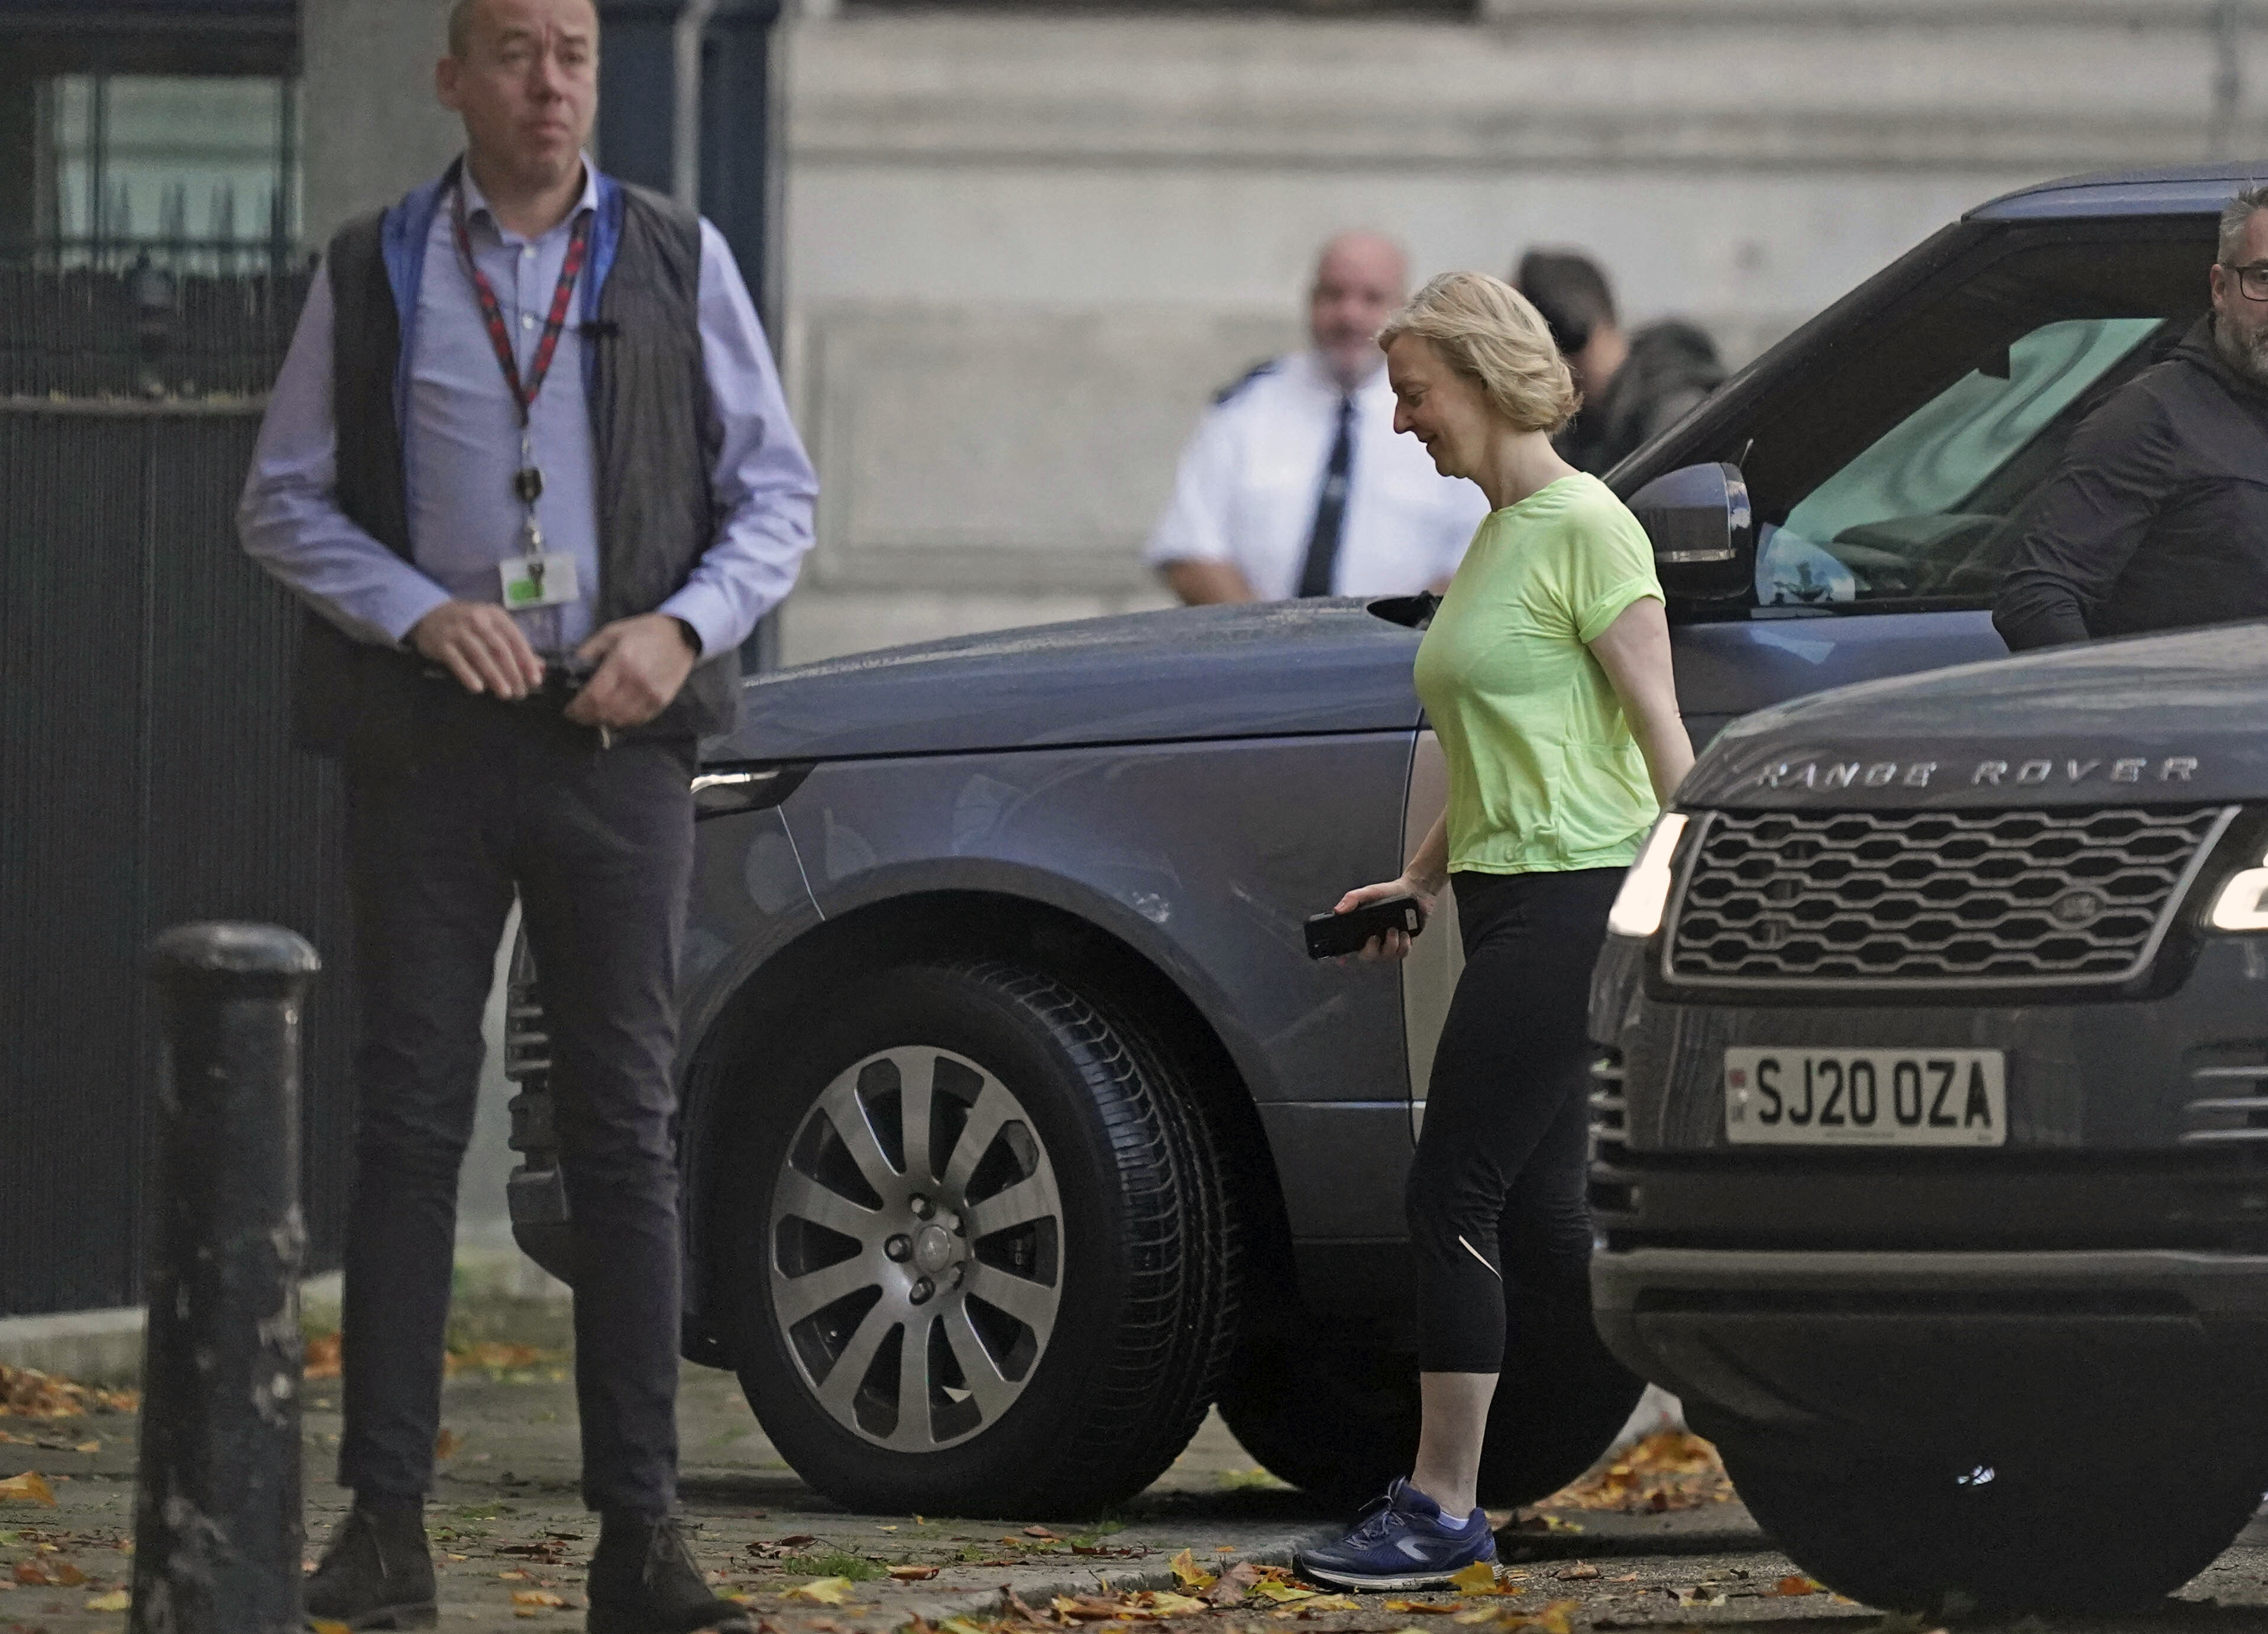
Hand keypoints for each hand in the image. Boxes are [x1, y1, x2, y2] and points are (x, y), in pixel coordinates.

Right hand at [409, 600, 545, 699]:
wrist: (429, 614)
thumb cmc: (469, 625)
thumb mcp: (493, 628)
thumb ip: (516, 647)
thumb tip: (540, 667)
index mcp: (495, 615)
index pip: (515, 639)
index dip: (527, 660)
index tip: (535, 680)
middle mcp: (478, 619)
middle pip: (499, 649)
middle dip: (513, 673)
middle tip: (520, 693)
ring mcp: (458, 631)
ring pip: (480, 655)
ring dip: (494, 676)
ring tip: (505, 694)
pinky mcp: (441, 643)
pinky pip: (456, 661)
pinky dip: (468, 675)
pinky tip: (478, 689)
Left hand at [566, 613, 700, 729]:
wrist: (681, 637)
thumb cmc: (643, 632)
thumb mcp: (611, 633)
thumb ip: (589, 651)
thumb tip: (571, 671)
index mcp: (622, 661)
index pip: (594, 696)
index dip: (578, 708)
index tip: (569, 710)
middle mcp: (637, 682)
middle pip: (605, 711)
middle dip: (587, 716)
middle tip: (578, 714)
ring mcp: (651, 695)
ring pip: (620, 719)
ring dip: (603, 720)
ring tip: (595, 715)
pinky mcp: (661, 702)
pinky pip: (636, 720)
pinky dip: (621, 721)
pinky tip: (614, 714)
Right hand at [1332, 875, 1439, 963]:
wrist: (1413, 891)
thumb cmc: (1389, 892)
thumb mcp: (1369, 892)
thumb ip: (1353, 898)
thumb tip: (1338, 910)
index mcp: (1362, 930)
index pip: (1348, 947)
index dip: (1343, 956)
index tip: (1343, 959)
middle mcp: (1374, 940)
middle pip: (1367, 957)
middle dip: (1371, 950)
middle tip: (1375, 937)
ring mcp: (1389, 945)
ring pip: (1386, 957)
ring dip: (1390, 945)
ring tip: (1394, 929)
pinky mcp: (1403, 945)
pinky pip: (1402, 954)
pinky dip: (1404, 945)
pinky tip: (1404, 933)